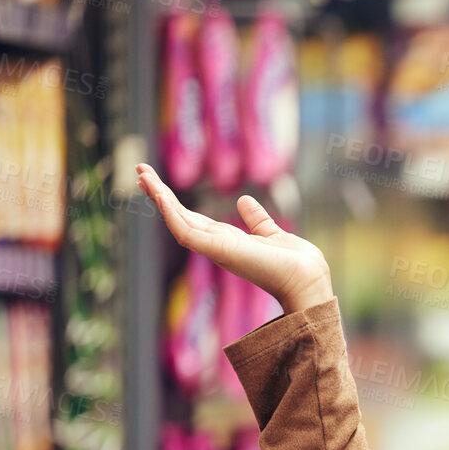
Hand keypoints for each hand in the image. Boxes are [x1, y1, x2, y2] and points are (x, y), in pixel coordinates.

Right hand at [135, 163, 333, 313]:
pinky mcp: (218, 251)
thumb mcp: (272, 233)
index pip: (194, 218)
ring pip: (178, 221)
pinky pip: (186, 231)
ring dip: (159, 198)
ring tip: (142, 175)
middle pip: (180, 217)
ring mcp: (216, 249)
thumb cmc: (296, 264)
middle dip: (159, 194)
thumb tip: (244, 201)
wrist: (309, 278)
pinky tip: (160, 195)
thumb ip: (257, 220)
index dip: (175, 201)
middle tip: (139, 170)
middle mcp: (218, 246)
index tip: (158, 180)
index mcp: (229, 241)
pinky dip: (172, 213)